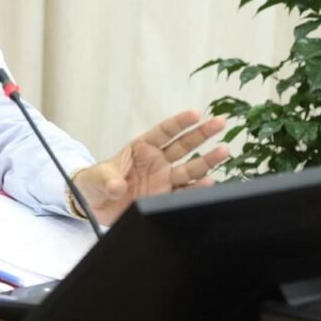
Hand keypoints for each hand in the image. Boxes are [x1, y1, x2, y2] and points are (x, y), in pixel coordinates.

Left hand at [73, 110, 228, 225]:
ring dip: (207, 160)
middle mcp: (157, 162)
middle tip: (220, 122)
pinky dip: (198, 189)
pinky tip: (210, 183)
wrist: (96, 207)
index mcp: (141, 148)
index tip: (196, 114)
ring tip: (224, 151)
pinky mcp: (166, 198)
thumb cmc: (95, 183)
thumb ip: (107, 180)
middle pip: (184, 145)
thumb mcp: (96, 178)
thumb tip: (117, 187)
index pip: (163, 132)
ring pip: (191, 168)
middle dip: (202, 133)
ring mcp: (164, 180)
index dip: (179, 123)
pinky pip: (185, 193)